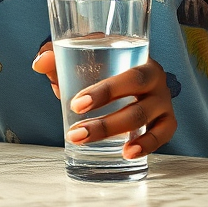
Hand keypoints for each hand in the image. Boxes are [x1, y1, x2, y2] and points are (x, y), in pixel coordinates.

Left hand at [32, 46, 176, 158]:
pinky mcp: (167, 120)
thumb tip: (39, 63)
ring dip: (114, 131)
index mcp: (136, 53)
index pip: (123, 69)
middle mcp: (154, 75)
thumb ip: (56, 57)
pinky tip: (127, 153)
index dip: (103, 90)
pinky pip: (162, 134)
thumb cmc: (98, 65)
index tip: (75, 104)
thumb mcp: (77, 57)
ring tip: (88, 142)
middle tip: (77, 130)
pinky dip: (147, 144)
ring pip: (143, 116)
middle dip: (105, 113)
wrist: (121, 78)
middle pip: (134, 92)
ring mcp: (163, 99)